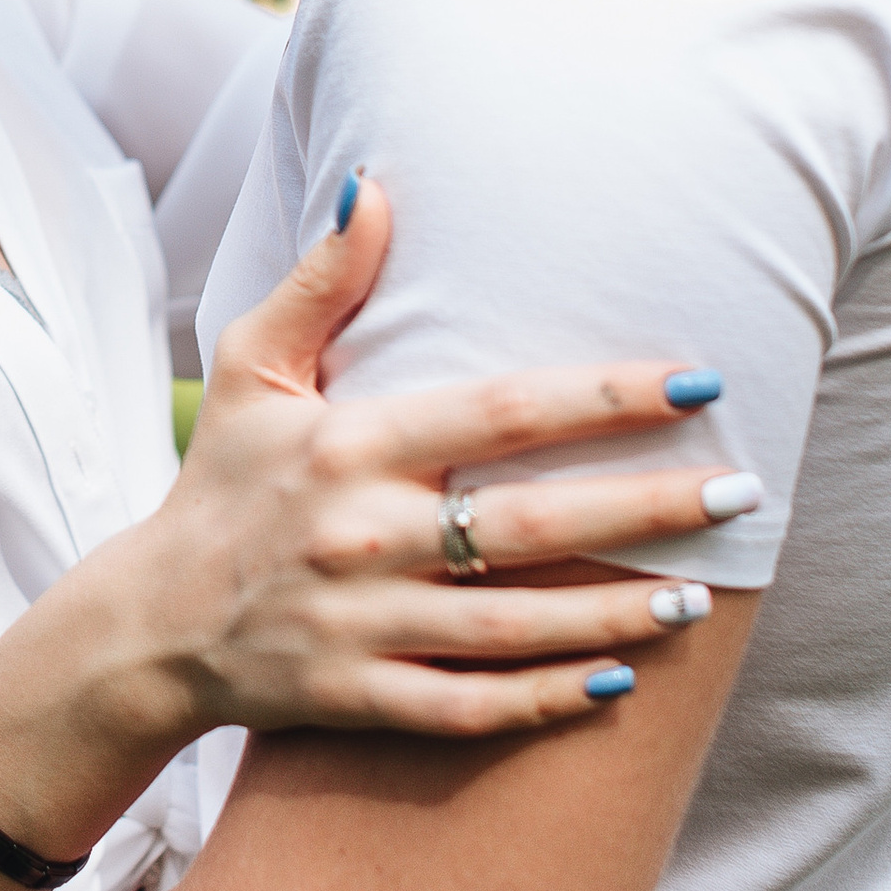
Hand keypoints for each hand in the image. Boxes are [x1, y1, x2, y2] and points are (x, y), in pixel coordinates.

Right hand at [103, 179, 743, 741]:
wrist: (148, 627)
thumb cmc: (222, 482)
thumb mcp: (250, 368)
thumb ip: (322, 280)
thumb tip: (372, 182)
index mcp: (344, 445)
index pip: (498, 412)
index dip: (604, 394)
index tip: (697, 380)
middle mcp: (359, 536)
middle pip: (526, 526)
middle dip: (644, 509)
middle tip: (741, 491)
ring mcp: (360, 627)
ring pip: (514, 629)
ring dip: (616, 615)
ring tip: (705, 592)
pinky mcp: (358, 701)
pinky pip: (468, 708)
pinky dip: (542, 701)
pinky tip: (618, 683)